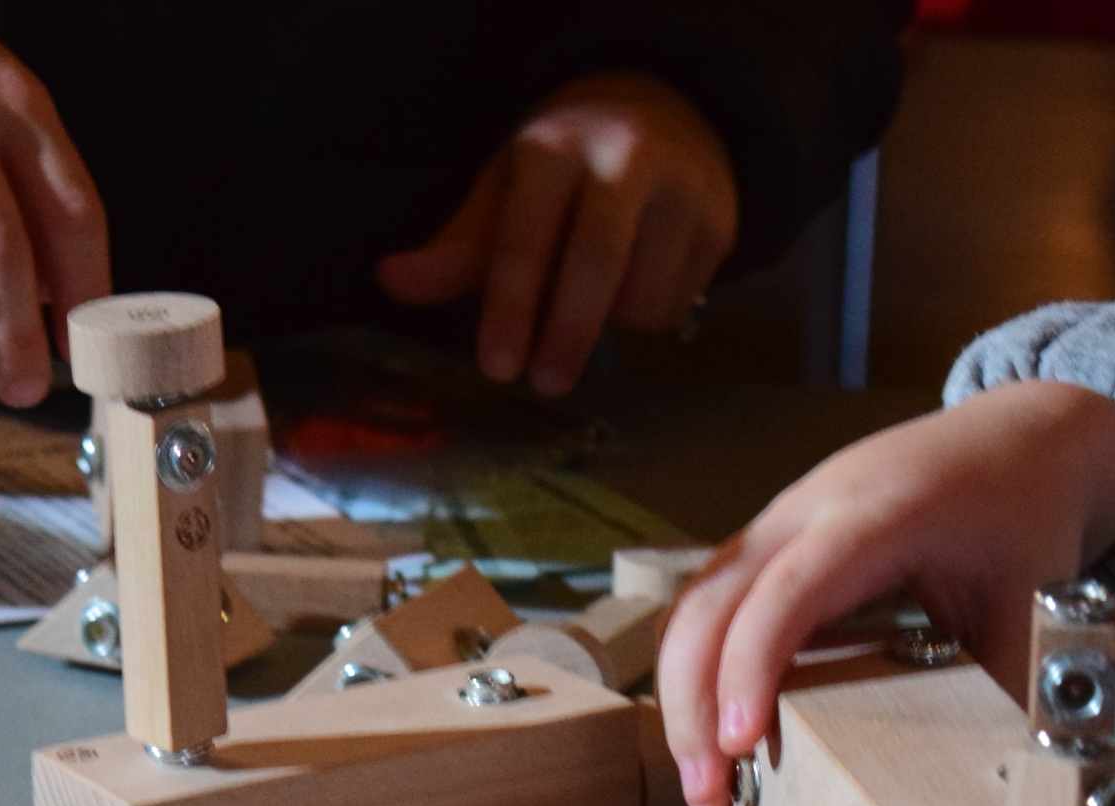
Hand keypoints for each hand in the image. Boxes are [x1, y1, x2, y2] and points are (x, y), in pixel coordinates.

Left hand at [375, 72, 738, 396]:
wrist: (664, 112)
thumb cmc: (564, 166)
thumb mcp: (505, 190)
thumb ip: (457, 248)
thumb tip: (392, 280)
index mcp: (553, 148)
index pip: (526, 237)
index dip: (510, 308)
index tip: (498, 368)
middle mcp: (625, 158)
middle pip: (596, 265)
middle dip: (567, 334)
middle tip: (545, 384)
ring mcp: (683, 188)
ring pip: (643, 295)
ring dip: (612, 326)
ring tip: (593, 307)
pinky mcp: (722, 221)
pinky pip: (679, 302)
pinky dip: (650, 316)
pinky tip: (635, 288)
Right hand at [655, 382, 1114, 805]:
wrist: (1021, 437)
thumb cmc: (1025, 513)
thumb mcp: (1033, 600)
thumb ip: (1003, 685)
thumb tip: (987, 785)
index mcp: (876, 515)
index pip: (787, 590)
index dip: (752, 665)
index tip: (739, 744)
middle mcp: (806, 512)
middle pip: (711, 602)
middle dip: (692, 704)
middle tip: (708, 796)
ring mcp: (778, 523)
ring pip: (693, 605)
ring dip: (682, 696)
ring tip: (704, 784)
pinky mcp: (768, 545)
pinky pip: (708, 605)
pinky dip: (696, 672)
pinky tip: (711, 734)